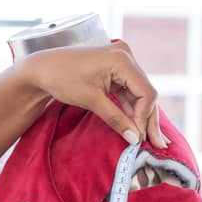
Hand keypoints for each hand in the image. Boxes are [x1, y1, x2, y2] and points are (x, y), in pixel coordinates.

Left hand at [23, 41, 167, 148]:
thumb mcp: (90, 100)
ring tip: (150, 140)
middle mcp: (125, 56)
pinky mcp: (115, 70)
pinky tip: (136, 127)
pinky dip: (130, 109)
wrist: (42, 68)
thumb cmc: (62, 78)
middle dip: (148, 119)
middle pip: (145, 93)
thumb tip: (135, 138)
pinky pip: (128, 92)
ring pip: (138, 94)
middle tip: (158, 144)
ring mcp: (121, 62)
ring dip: (141, 116)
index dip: (144, 117)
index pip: (145, 92)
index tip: (139, 137)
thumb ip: (115, 118)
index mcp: (122, 59)